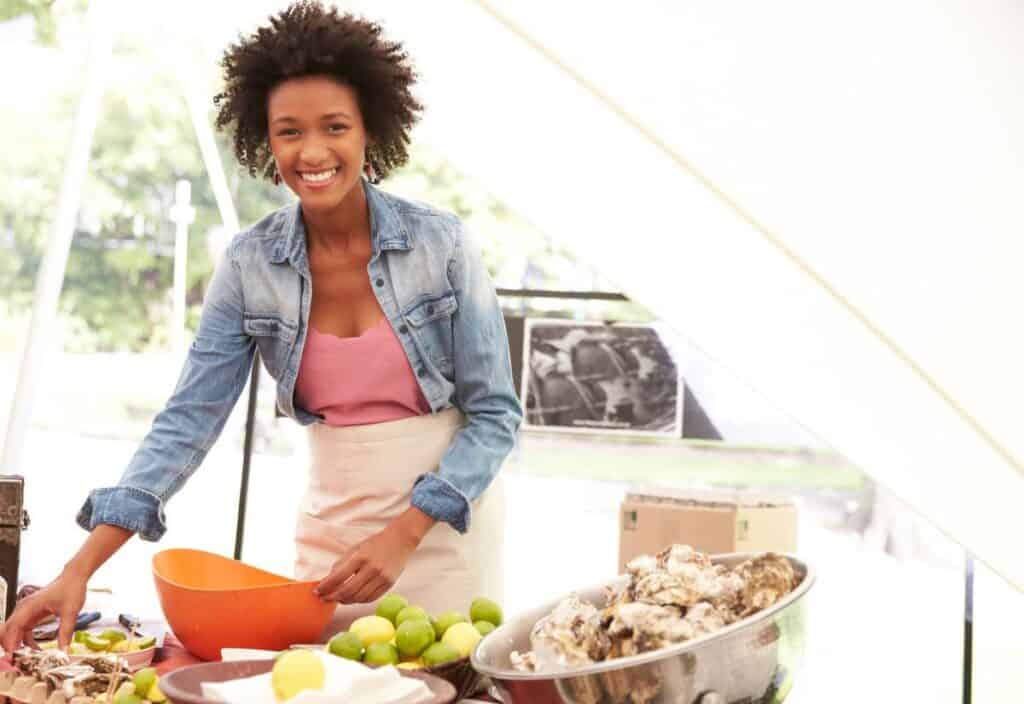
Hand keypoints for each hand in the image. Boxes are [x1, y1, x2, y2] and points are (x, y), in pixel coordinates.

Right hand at [1, 572, 86, 656]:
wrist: (74, 577)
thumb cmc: (70, 589)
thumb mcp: (70, 611)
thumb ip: (66, 632)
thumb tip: (63, 651)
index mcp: (29, 606)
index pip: (13, 627)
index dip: (11, 643)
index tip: (13, 657)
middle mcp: (24, 610)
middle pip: (8, 631)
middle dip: (10, 647)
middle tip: (18, 662)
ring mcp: (26, 613)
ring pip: (14, 633)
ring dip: (18, 646)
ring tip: (26, 660)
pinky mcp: (31, 616)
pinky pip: (23, 632)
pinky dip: (26, 642)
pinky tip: (35, 650)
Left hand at [315, 507, 435, 604]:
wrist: (401, 540)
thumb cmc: (375, 543)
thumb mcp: (356, 548)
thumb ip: (341, 563)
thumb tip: (327, 580)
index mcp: (361, 557)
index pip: (339, 577)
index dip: (326, 586)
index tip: (317, 591)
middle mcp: (372, 568)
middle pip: (348, 590)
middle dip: (333, 597)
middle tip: (324, 598)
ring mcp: (382, 578)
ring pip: (359, 597)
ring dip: (345, 600)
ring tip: (337, 598)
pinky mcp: (389, 584)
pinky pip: (370, 598)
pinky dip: (358, 601)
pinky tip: (352, 598)